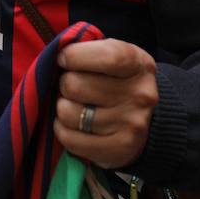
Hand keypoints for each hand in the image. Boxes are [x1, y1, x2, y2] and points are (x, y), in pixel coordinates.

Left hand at [53, 39, 158, 168]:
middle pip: (74, 85)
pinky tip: (73, 124)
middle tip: (72, 86)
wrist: (143, 117)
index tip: (64, 59)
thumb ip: (87, 48)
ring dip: (63, 107)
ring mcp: (132, 125)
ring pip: (67, 113)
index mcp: (138, 63)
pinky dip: (62, 130)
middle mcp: (140, 95)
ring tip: (75, 104)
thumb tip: (56, 54)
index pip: (105, 57)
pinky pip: (69, 138)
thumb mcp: (111, 53)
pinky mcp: (120, 150)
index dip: (74, 56)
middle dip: (65, 83)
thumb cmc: (116, 78)